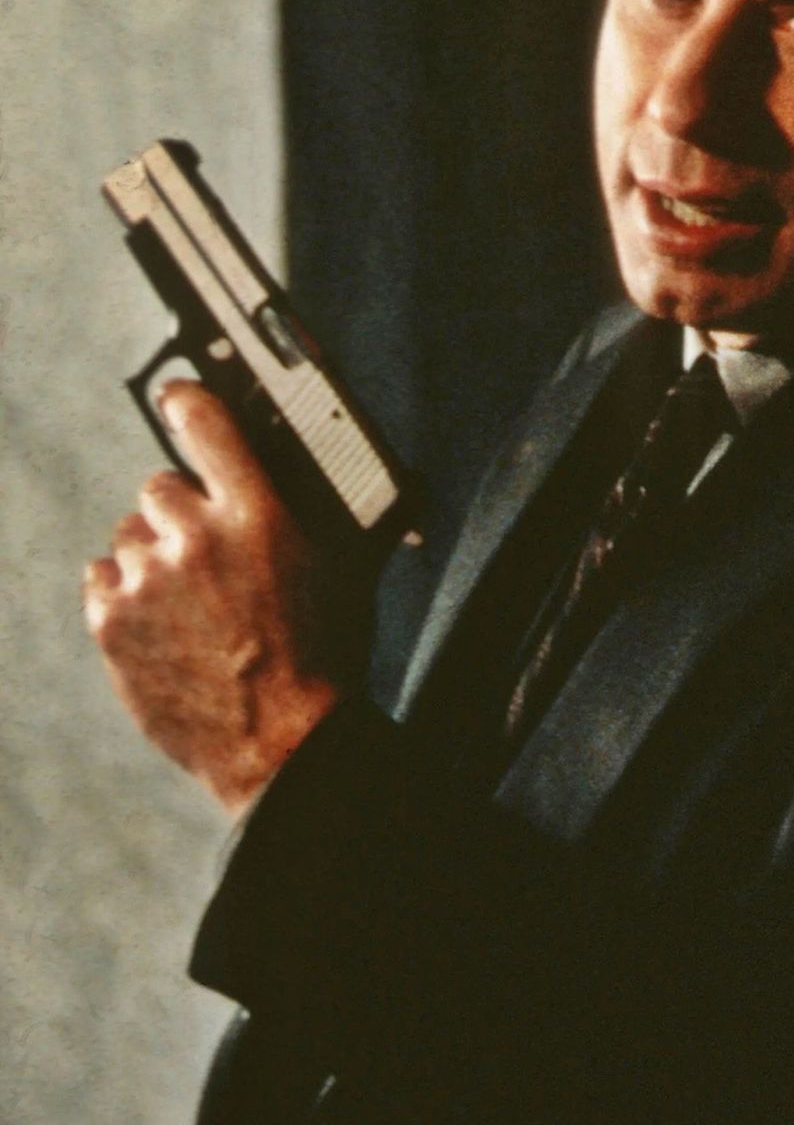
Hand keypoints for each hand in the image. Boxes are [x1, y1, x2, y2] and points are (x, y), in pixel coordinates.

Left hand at [82, 381, 339, 813]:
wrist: (284, 744)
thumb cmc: (325, 657)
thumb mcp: (343, 569)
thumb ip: (314, 511)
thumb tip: (311, 468)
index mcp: (260, 514)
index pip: (204, 422)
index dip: (186, 401)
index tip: (178, 397)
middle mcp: (196, 537)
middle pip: (159, 486)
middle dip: (182, 511)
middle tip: (210, 551)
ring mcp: (146, 581)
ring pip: (128, 535)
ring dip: (153, 556)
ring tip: (191, 602)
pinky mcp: (110, 622)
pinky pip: (101, 578)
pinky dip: (124, 594)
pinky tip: (164, 623)